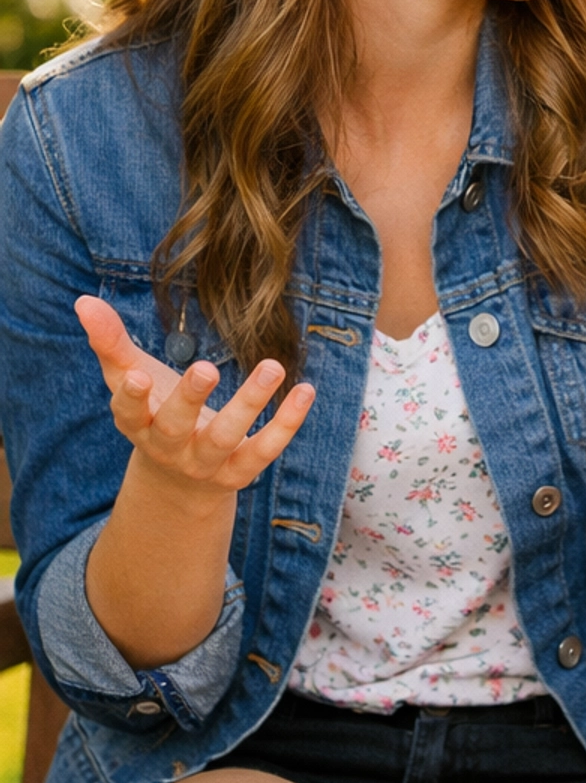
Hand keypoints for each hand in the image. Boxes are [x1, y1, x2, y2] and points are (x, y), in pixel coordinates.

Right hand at [75, 295, 314, 502]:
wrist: (179, 482)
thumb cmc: (153, 413)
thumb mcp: (131, 378)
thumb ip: (110, 343)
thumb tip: (83, 301)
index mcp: (138, 425)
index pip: (128, 414)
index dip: (131, 399)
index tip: (137, 376)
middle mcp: (169, 448)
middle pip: (176, 427)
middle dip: (190, 399)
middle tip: (206, 368)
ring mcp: (206, 463)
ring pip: (226, 437)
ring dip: (249, 403)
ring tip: (272, 366)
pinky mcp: (240, 471)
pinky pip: (266, 449)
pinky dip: (287, 423)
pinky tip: (305, 390)